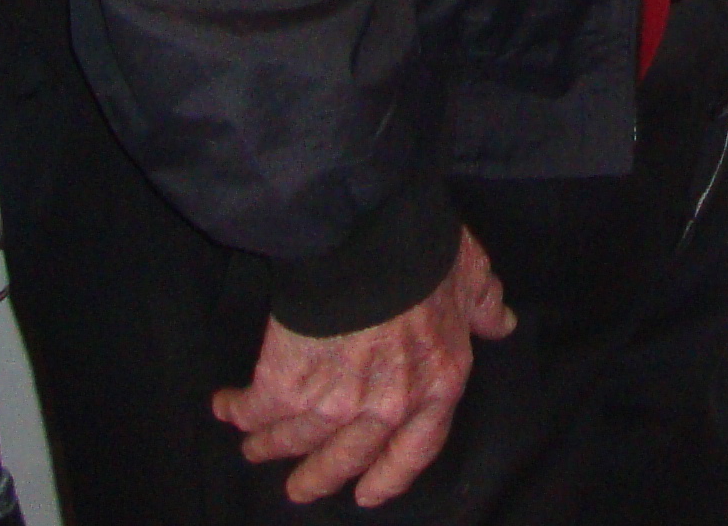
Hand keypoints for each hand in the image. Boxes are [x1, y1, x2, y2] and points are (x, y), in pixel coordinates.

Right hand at [215, 230, 512, 506]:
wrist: (367, 232)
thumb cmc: (424, 251)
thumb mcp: (471, 274)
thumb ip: (483, 303)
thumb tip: (501, 323)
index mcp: (437, 383)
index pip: (416, 449)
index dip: (391, 475)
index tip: (369, 493)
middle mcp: (388, 406)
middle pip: (347, 460)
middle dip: (319, 478)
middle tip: (300, 490)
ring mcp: (335, 403)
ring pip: (296, 441)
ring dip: (270, 447)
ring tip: (255, 449)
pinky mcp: (286, 387)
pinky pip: (255, 411)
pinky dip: (236, 411)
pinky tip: (226, 407)